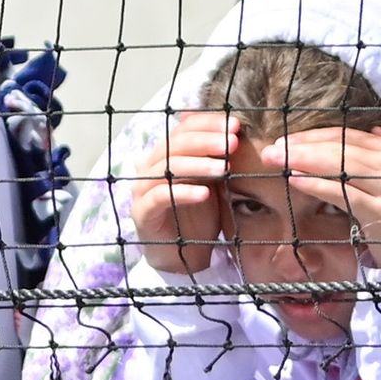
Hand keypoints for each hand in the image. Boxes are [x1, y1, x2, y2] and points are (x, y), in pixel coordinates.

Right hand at [127, 110, 238, 276]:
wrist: (183, 256)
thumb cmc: (198, 216)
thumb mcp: (212, 182)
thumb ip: (217, 158)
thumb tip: (238, 129)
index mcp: (166, 153)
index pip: (184, 127)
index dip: (209, 123)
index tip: (235, 125)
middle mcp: (150, 166)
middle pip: (176, 143)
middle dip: (207, 140)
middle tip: (232, 142)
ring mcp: (143, 188)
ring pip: (168, 166)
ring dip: (198, 164)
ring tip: (224, 168)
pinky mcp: (142, 212)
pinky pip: (161, 196)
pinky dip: (183, 192)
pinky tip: (204, 193)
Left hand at [258, 124, 380, 270]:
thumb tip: (373, 129)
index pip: (347, 135)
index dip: (313, 135)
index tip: (287, 140)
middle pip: (339, 147)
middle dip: (302, 146)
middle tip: (272, 149)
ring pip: (338, 166)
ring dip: (303, 161)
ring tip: (278, 160)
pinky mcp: (379, 211)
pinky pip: (341, 192)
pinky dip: (316, 184)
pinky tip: (295, 179)